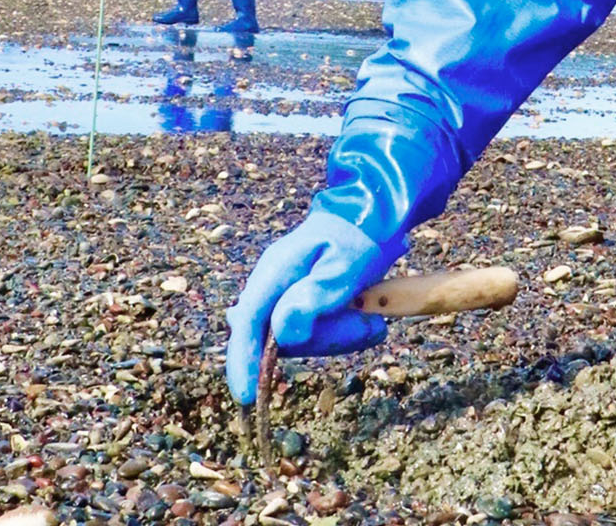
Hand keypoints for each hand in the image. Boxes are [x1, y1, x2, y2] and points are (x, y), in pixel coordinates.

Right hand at [224, 211, 401, 405]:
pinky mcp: (294, 309)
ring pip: (297, 341)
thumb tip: (282, 333)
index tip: (247, 394)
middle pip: (276, 337)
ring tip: (372, 319)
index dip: (243, 358)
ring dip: (338, 337)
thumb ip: (315, 297)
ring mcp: (280, 298)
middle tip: (370, 325)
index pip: (248, 319)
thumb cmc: (357, 239)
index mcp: (275, 270)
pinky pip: (311, 336)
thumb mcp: (345, 266)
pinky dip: (340, 335)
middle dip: (324, 341)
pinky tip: (364, 320)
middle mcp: (269, 286)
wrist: (365, 221)